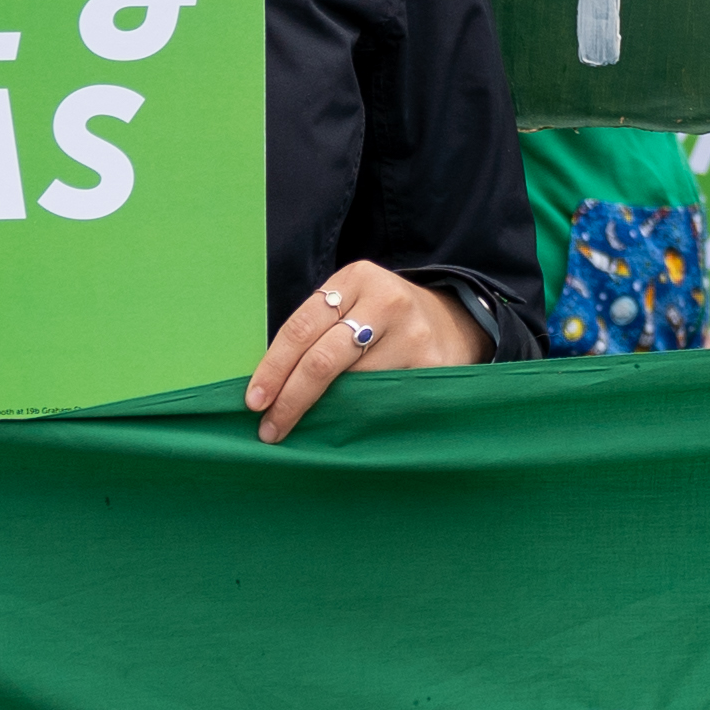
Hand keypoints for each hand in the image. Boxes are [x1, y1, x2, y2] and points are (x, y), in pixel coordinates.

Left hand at [247, 260, 482, 441]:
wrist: (454, 322)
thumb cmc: (383, 320)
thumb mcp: (352, 303)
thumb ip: (317, 330)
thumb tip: (268, 386)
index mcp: (356, 278)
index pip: (300, 328)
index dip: (273, 368)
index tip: (254, 401)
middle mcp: (386, 301)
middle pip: (323, 359)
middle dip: (291, 398)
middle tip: (270, 428)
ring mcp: (412, 335)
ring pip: (353, 386)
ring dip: (325, 412)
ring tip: (306, 430)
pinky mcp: (432, 366)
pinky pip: (383, 400)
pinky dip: (359, 417)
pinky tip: (346, 428)